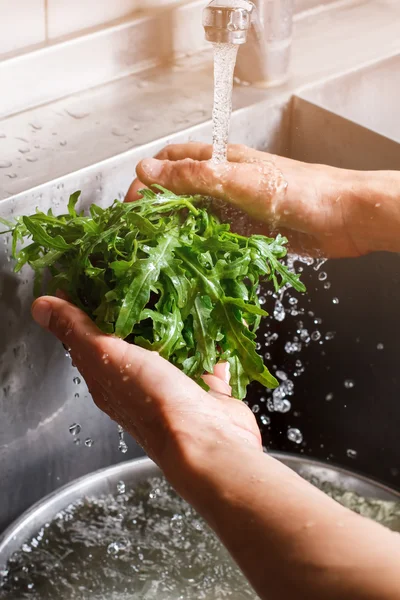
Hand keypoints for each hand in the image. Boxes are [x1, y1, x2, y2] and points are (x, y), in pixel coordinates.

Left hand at [31, 296, 260, 490]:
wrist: (207, 438)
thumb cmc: (153, 400)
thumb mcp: (107, 356)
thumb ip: (77, 330)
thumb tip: (39, 306)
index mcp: (107, 377)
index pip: (89, 337)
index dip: (87, 306)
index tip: (94, 273)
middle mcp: (137, 383)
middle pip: (132, 339)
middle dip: (136, 307)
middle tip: (142, 271)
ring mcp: (173, 386)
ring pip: (171, 347)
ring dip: (175, 321)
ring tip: (178, 285)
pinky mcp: (205, 388)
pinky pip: (205, 358)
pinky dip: (208, 341)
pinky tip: (211, 319)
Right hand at [126, 143, 393, 257]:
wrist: (344, 216)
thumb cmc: (299, 191)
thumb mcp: (240, 180)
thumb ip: (194, 176)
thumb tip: (145, 170)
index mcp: (220, 160)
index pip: (170, 161)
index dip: (146, 180)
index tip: (130, 208)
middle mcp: (224, 182)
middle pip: (178, 192)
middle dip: (156, 210)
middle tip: (140, 237)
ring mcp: (234, 209)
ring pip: (195, 217)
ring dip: (176, 231)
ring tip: (158, 253)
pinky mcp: (246, 232)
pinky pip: (215, 238)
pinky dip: (199, 247)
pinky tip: (190, 261)